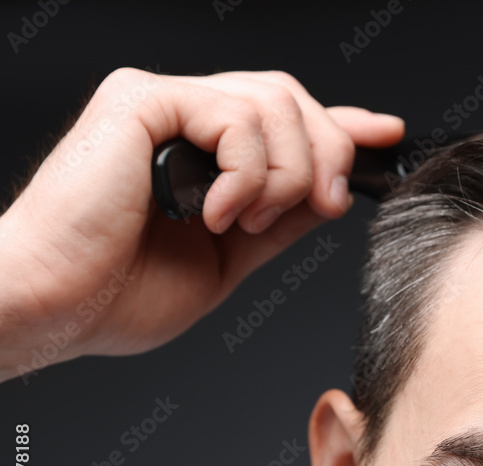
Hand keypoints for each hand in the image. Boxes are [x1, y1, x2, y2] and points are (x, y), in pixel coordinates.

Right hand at [0, 69, 404, 383]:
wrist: (56, 308)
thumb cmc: (117, 292)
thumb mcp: (228, 258)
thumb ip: (278, 219)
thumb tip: (330, 192)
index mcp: (202, 153)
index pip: (286, 118)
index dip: (340, 123)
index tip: (385, 133)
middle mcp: (183, 117)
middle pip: (291, 99)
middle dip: (328, 153)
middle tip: (325, 204)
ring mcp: (162, 103)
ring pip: (275, 104)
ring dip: (283, 176)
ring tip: (242, 222)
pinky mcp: (141, 100)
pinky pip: (235, 117)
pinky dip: (244, 174)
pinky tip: (213, 212)